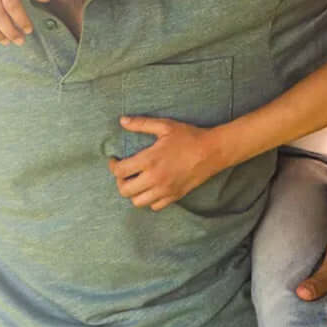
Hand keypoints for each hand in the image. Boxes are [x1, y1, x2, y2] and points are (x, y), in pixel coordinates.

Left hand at [107, 117, 230, 209]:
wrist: (213, 151)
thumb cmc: (189, 136)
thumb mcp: (165, 126)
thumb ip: (141, 124)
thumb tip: (122, 121)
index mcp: (150, 160)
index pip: (120, 171)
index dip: (113, 166)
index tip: (115, 160)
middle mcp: (155, 178)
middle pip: (125, 191)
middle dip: (120, 182)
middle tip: (124, 173)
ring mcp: (165, 190)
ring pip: (138, 202)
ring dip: (133, 192)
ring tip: (136, 181)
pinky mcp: (175, 196)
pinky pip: (155, 206)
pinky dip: (149, 199)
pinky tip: (151, 188)